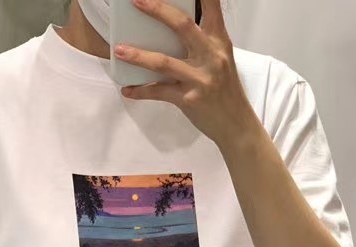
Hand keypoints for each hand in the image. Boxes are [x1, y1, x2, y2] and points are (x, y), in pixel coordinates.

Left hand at [115, 0, 258, 147]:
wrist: (237, 125)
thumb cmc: (226, 91)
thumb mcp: (221, 59)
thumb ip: (202, 41)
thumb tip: (173, 27)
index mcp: (219, 41)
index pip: (211, 7)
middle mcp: (211, 56)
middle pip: (182, 25)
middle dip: (158, 10)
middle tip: (136, 1)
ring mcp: (199, 78)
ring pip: (164, 62)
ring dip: (138, 55)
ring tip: (119, 50)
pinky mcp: (188, 99)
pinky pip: (159, 92)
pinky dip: (141, 91)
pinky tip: (128, 90)